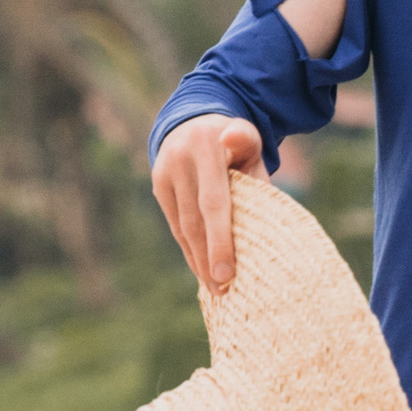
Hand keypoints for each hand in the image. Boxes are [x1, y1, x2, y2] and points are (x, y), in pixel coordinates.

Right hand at [151, 112, 264, 291]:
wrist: (193, 121)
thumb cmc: (235, 142)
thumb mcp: (250, 140)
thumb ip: (252, 157)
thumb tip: (252, 175)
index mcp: (209, 145)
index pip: (215, 202)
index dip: (220, 239)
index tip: (227, 271)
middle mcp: (182, 157)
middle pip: (196, 219)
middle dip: (209, 257)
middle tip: (223, 289)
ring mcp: (166, 171)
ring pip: (183, 225)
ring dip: (198, 259)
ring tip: (215, 289)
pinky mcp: (158, 184)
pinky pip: (175, 224)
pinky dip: (189, 248)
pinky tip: (201, 269)